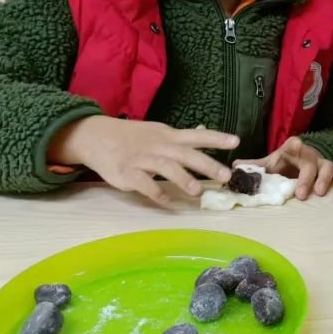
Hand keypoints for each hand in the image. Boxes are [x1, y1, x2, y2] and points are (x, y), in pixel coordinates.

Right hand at [48, 116, 238, 205]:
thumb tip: (203, 132)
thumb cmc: (133, 136)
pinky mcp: (126, 173)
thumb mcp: (158, 131)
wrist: (96, 136)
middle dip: (207, 164)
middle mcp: (158, 145)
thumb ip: (180, 137)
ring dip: (183, 179)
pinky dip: (156, 193)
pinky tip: (167, 201)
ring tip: (198, 192)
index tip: (236, 142)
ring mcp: (141, 159)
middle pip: (186, 153)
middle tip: (226, 176)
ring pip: (165, 167)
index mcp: (168, 135)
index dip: (216, 138)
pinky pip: (143, 184)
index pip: (197, 135)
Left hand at [242, 136, 332, 199]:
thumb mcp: (268, 164)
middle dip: (307, 179)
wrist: (297, 163)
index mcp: (292, 149)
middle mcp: (308, 153)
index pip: (294, 144)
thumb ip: (253, 166)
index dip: (295, 145)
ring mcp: (321, 162)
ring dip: (325, 179)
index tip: (293, 146)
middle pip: (311, 162)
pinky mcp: (331, 170)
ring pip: (328, 166)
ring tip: (320, 193)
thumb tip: (233, 168)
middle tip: (301, 195)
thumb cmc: (283, 164)